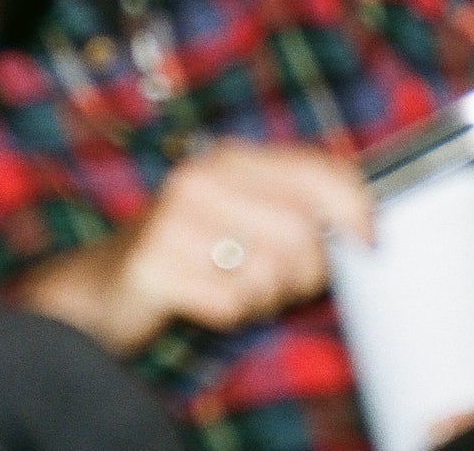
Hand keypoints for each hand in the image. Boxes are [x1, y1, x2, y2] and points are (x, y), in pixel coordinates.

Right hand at [18, 139, 372, 353]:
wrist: (104, 283)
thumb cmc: (193, 252)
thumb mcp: (245, 214)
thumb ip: (300, 207)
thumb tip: (367, 222)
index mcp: (230, 158)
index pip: (316, 169)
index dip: (355, 207)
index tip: (369, 240)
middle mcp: (201, 179)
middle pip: (301, 230)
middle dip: (304, 271)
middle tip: (282, 282)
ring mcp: (173, 220)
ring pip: (269, 271)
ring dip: (263, 296)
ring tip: (237, 287)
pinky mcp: (154, 265)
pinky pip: (230, 303)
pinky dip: (230, 314)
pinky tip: (207, 299)